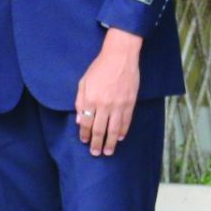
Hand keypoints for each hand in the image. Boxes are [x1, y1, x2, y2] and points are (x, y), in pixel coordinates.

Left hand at [73, 31, 143, 157]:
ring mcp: (119, 105)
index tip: (84, 141)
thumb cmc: (99, 68)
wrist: (120, 58)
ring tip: (108, 151)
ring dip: (111, 142)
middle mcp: (105, 104)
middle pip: (100, 129)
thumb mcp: (83, 82)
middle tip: (96, 153)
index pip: (87, 122)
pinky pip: (126, 121)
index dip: (85, 134)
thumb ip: (80, 101)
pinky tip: (119, 138)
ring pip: (114, 128)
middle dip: (97, 143)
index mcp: (91, 99)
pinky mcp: (130, 103)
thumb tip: (80, 120)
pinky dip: (123, 131)